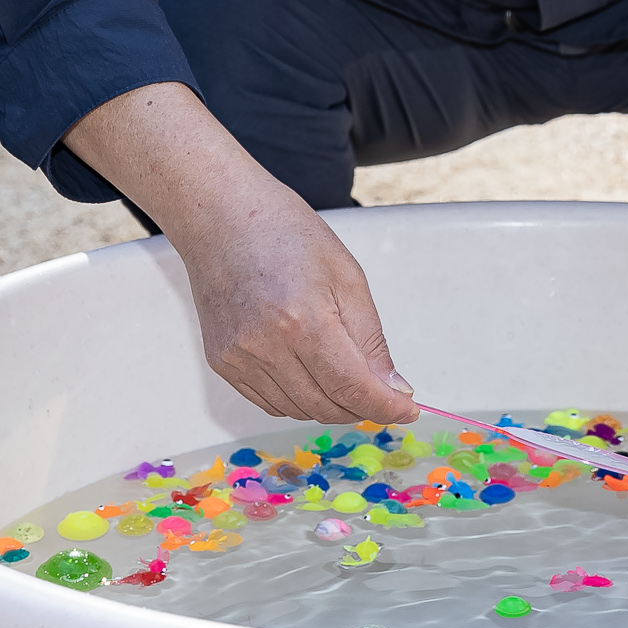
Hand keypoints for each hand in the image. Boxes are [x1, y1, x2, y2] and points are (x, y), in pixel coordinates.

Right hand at [169, 177, 418, 423]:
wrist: (221, 216)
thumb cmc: (285, 232)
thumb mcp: (347, 276)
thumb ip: (371, 339)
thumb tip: (393, 388)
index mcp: (304, 320)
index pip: (352, 388)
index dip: (385, 407)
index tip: (406, 411)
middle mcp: (266, 346)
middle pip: (325, 406)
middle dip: (361, 407)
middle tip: (381, 393)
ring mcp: (239, 357)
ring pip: (298, 410)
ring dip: (330, 405)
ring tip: (344, 376)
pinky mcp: (221, 361)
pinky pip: (268, 402)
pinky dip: (297, 399)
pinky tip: (310, 374)